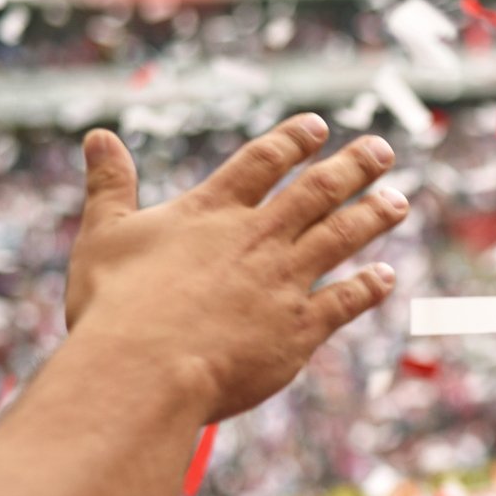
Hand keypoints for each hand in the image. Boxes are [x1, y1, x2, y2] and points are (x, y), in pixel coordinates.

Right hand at [66, 114, 405, 423]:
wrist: (146, 369)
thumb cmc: (115, 306)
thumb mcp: (104, 235)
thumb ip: (109, 186)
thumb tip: (97, 136)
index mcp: (211, 212)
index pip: (262, 162)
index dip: (293, 140)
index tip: (319, 126)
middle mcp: (258, 239)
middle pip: (316, 191)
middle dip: (353, 167)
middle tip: (381, 150)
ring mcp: (284, 282)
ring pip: (342, 237)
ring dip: (373, 216)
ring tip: (398, 201)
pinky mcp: (299, 328)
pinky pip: (345, 301)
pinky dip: (368, 288)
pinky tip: (386, 277)